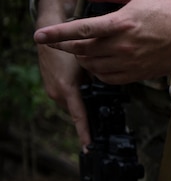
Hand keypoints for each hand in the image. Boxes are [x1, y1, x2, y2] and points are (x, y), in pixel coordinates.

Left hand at [33, 0, 170, 83]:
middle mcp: (124, 45)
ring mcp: (131, 62)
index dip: (57, 34)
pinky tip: (99, 64)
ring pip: (94, 67)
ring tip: (82, 51)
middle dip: (67, 47)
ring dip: (83, 60)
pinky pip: (109, 78)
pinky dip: (98, 73)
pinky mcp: (138, 74)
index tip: (40, 36)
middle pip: (83, 50)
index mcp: (122, 22)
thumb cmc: (168, 12)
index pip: (81, 30)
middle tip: (61, 43)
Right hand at [35, 0, 90, 145]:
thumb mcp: (87, 64)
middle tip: (102, 128)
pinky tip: (85, 94)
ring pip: (74, 106)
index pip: (79, 117)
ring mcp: (53, 91)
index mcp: (67, 89)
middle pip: (78, 113)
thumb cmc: (71, 47)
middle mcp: (57, 93)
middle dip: (89, 119)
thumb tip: (111, 89)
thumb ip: (98, 79)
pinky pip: (68, 99)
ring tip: (95, 107)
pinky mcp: (52, 87)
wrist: (49, 34)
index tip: (89, 146)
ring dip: (84, 107)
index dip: (85, 133)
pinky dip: (77, 99)